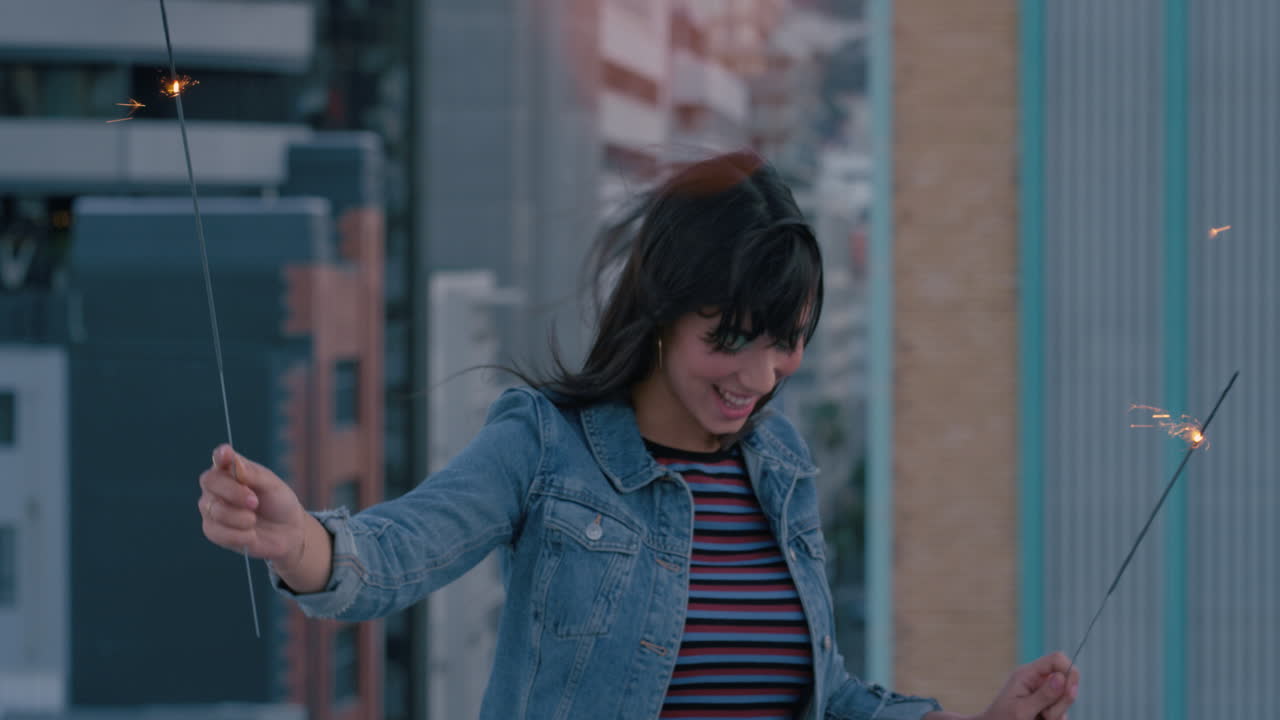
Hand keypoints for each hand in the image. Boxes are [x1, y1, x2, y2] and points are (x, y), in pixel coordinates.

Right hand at [198, 444, 306, 566]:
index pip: (220, 457)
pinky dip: (238, 535)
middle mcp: (216, 486)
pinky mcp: (212, 530)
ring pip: (214, 509)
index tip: (225, 454)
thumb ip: (254, 475)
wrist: (286, 532)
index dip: (221, 455)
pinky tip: (251, 535)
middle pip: (210, 481)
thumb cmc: (279, 503)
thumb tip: (236, 464)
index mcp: (232, 468)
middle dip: (234, 493)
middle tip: (254, 502)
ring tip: (254, 520)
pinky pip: (215, 532)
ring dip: (239, 518)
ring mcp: (211, 507)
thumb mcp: (273, 486)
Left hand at [974, 651, 1079, 719]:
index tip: (1068, 691)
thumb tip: (1061, 677)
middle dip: (1061, 700)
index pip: (1057, 659)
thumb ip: (1043, 695)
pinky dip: (1056, 718)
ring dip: (1056, 713)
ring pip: (1067, 698)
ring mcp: (1044, 692)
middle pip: (1067, 680)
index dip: (1069, 671)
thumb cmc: (1003, 719)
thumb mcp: (1022, 709)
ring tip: (1038, 717)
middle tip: (1044, 714)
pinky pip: (1063, 711)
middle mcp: (1038, 680)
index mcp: (1028, 673)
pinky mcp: (1048, 704)